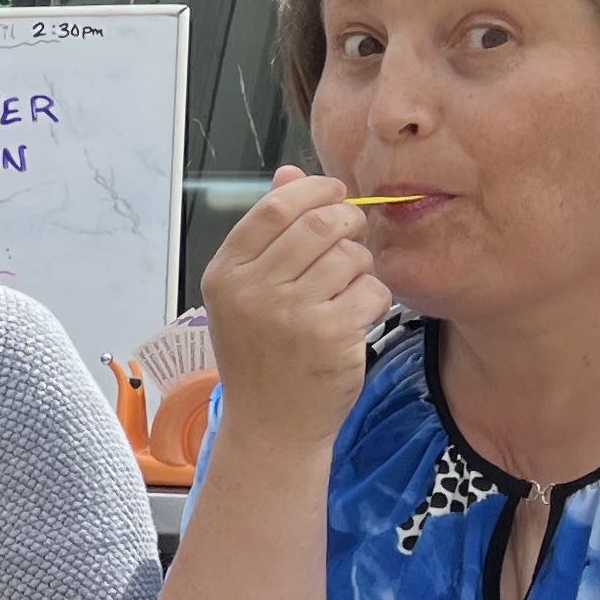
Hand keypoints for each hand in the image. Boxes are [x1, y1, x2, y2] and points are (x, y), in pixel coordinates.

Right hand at [200, 168, 391, 445]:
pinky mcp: (330, 336)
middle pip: (319, 224)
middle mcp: (252, 291)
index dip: (314, 190)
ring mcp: (291, 314)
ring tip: (348, 290)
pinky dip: (374, 300)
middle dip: (348, 224)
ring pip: (351, 256)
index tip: (335, 194)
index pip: (274, 207)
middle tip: (354, 238)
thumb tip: (289, 172)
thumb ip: (267, 233)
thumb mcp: (247, 293)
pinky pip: (372, 290)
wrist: (271, 426)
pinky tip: (357, 318)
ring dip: (361, 267)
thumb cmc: (262, 355)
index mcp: (225, 274)